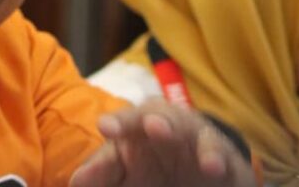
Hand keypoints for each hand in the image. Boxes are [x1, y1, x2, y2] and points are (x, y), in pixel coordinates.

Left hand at [69, 99, 256, 186]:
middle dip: (149, 119)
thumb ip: (102, 173)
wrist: (199, 172)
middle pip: (154, 118)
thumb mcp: (124, 171)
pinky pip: (219, 155)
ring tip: (161, 130)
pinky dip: (214, 159)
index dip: (117, 124)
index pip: (123, 123)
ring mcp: (193, 140)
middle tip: (148, 124)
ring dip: (173, 130)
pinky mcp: (221, 158)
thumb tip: (76, 181)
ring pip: (185, 129)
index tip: (105, 127)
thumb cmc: (150, 166)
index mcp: (135, 127)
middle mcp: (164, 126)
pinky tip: (210, 167)